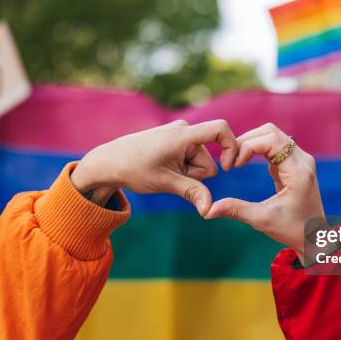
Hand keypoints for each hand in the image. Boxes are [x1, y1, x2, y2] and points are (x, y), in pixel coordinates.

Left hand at [71, 119, 238, 215]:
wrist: (109, 162)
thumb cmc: (133, 169)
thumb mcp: (164, 183)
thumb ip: (192, 193)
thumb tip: (209, 210)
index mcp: (183, 135)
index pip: (220, 129)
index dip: (232, 147)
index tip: (228, 168)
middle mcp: (184, 130)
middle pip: (209, 160)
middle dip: (196, 175)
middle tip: (170, 176)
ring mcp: (179, 135)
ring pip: (200, 163)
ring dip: (187, 174)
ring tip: (164, 172)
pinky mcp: (175, 141)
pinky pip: (190, 159)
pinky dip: (182, 169)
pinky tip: (163, 170)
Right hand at [204, 123, 325, 264]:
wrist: (313, 237)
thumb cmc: (291, 230)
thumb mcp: (262, 220)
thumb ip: (235, 210)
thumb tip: (207, 211)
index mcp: (298, 171)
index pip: (272, 140)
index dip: (248, 146)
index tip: (235, 165)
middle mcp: (303, 160)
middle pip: (271, 132)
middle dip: (247, 141)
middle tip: (231, 160)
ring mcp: (300, 160)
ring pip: (272, 136)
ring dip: (251, 143)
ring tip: (236, 161)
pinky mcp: (295, 163)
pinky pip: (274, 146)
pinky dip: (257, 150)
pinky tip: (245, 163)